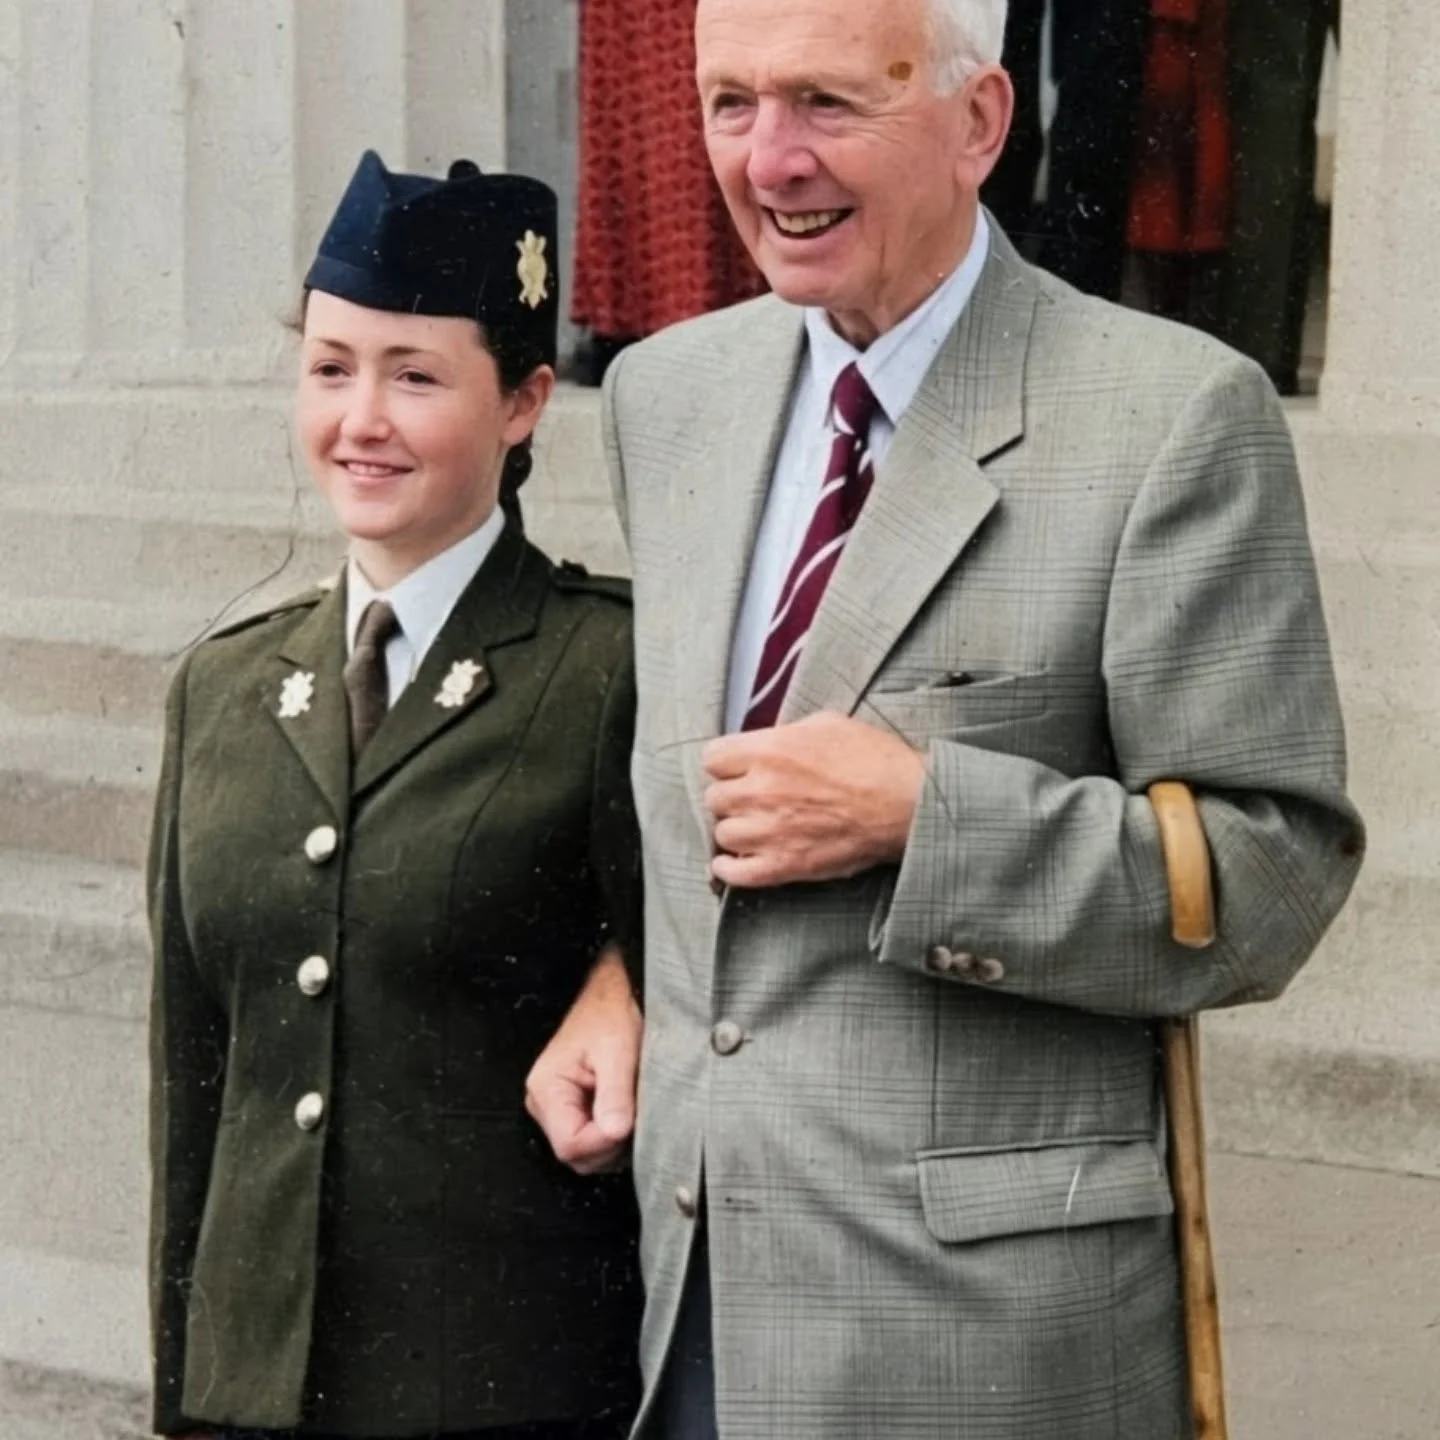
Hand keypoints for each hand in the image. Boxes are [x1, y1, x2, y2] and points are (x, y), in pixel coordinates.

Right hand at [525, 946, 641, 1174]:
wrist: (611, 996)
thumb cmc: (610, 1015)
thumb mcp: (618, 1051)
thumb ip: (615, 1094)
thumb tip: (616, 1133)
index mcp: (547, 1089)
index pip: (570, 1144)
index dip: (603, 1142)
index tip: (629, 1124)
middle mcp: (545, 1104)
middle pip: (577, 1155)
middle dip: (611, 1145)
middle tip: (636, 1116)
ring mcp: (558, 1110)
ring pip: (587, 1154)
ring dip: (615, 1142)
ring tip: (632, 1108)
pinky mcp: (574, 1111)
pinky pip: (593, 1141)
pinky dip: (614, 1135)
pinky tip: (626, 1111)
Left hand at [703, 710, 925, 887]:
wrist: (907, 802)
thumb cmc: (874, 760)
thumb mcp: (826, 724)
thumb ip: (784, 735)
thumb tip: (765, 744)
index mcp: (768, 750)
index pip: (712, 758)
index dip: (726, 764)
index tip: (737, 769)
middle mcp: (761, 790)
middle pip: (714, 797)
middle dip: (732, 796)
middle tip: (753, 799)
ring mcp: (769, 831)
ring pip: (722, 834)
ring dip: (736, 830)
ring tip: (754, 828)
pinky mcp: (784, 865)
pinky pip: (734, 873)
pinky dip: (729, 868)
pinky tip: (735, 860)